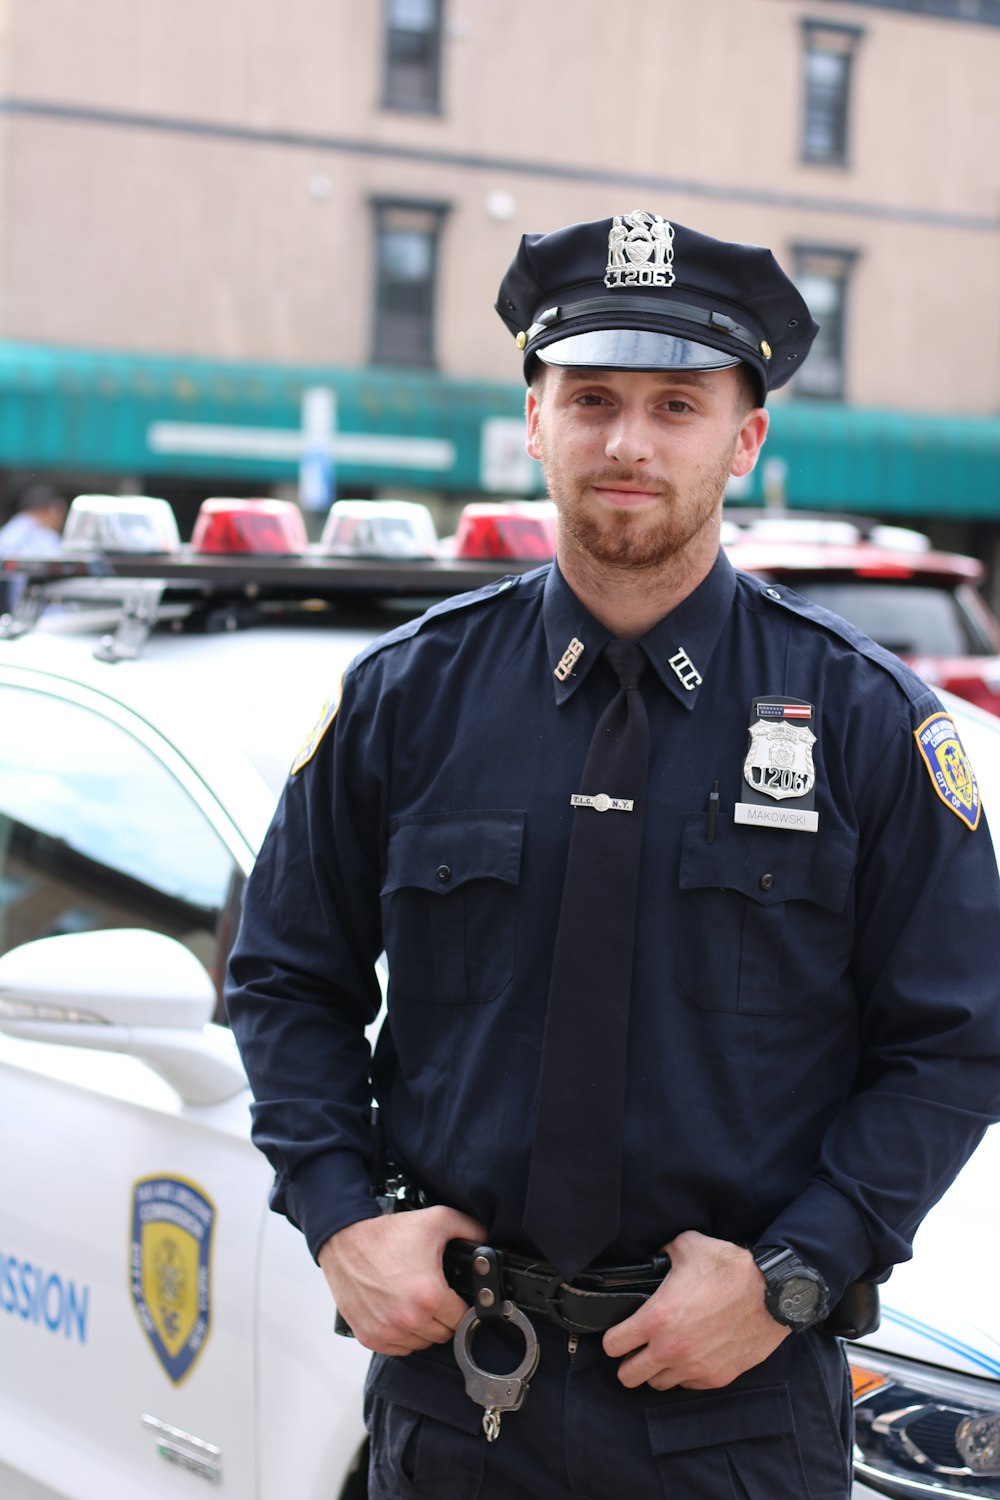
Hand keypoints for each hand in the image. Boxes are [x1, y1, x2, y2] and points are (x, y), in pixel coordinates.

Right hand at [318, 1206, 487, 1355]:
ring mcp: (387, 1332)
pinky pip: (399, 1348)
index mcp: (429, 1297)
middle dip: (443, 1317)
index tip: (456, 1298)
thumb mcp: (436, 1220)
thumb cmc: (385, 1235)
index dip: (463, 1307)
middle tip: (434, 1295)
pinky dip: (402, 1335)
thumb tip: (487, 1243)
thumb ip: (470, 1230)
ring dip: (423, 1328)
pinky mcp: (370, 1337)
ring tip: (415, 1302)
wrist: (345, 1241)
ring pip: (421, 1344)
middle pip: (443, 1334)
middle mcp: (408, 1320)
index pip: (463, 1320)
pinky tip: (400, 1313)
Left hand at [602, 1229, 789, 1389]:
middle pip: (628, 1376)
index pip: (613, 1345)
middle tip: (637, 1349)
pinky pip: (688, 1385)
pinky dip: (684, 1374)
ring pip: (658, 1384)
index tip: (619, 1332)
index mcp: (656, 1318)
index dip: (612, 1338)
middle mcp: (671, 1350)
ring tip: (664, 1353)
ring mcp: (694, 1368)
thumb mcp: (688, 1246)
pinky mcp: (716, 1377)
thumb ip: (664, 1253)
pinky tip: (690, 1356)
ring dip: (657, 1370)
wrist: (772, 1294)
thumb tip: (656, 1256)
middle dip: (628, 1362)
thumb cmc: (731, 1269)